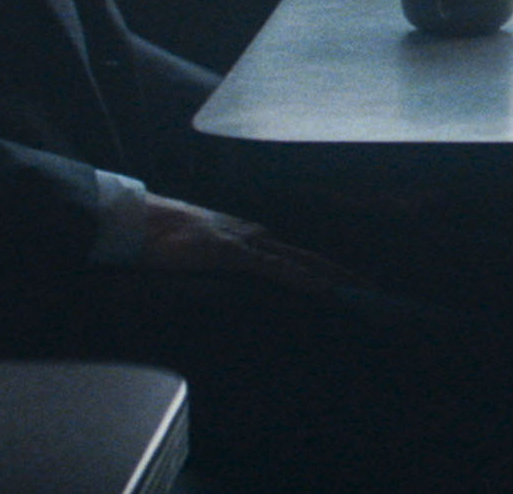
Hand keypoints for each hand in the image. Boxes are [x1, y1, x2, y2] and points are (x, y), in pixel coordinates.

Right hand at [133, 195, 362, 294]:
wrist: (140, 222)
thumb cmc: (164, 238)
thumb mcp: (199, 253)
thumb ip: (217, 262)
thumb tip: (225, 276)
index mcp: (249, 238)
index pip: (295, 257)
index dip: (325, 269)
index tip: (350, 283)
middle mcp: (255, 237)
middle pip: (309, 257)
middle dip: (342, 273)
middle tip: (372, 289)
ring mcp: (245, 243)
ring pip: (300, 262)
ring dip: (331, 277)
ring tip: (359, 290)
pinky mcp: (231, 252)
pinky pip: (273, 268)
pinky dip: (300, 279)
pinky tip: (321, 289)